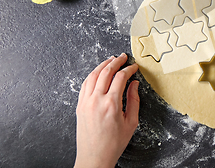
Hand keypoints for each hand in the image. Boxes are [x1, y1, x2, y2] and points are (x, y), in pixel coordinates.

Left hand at [74, 53, 139, 167]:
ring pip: (93, 75)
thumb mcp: (131, 122)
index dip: (129, 69)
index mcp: (111, 104)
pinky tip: (98, 72)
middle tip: (123, 57)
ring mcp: (86, 102)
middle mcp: (96, 100)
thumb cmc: (113, 143)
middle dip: (116, 62)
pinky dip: (93, 74)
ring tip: (111, 60)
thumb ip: (134, 100)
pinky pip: (85, 84)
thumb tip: (134, 84)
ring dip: (103, 65)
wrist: (94, 157)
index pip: (120, 78)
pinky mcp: (79, 106)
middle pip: (106, 72)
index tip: (134, 67)